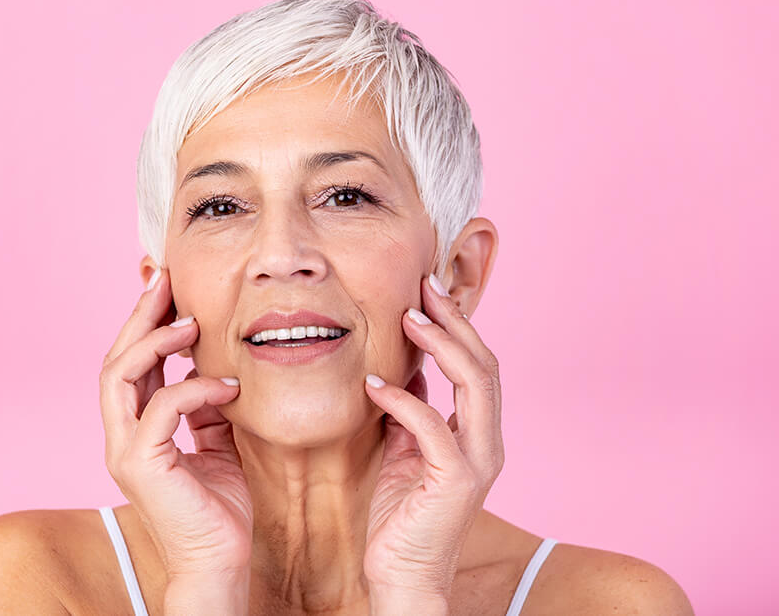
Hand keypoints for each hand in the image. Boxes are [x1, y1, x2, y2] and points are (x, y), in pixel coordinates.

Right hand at [99, 268, 252, 581]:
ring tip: (190, 322)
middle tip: (166, 279)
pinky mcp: (140, 464)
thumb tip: (215, 366)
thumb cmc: (220, 505)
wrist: (219, 560)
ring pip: (119, 375)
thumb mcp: (216, 441)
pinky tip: (228, 385)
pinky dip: (194, 388)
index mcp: (136, 427)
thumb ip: (206, 405)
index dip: (144, 322)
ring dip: (154, 342)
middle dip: (140, 315)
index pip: (131, 363)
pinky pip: (161, 409)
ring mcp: (124, 449)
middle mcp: (121, 434)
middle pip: (116, 359)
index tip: (168, 286)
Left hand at [362, 275, 503, 602]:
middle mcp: (486, 441)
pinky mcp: (456, 480)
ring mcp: (477, 460)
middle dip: (456, 320)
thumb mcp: (403, 447)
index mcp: (476, 431)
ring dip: (442, 345)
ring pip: (475, 384)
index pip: (477, 364)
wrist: (401, 573)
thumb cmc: (400, 513)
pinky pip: (432, 427)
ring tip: (408, 318)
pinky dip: (403, 400)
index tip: (426, 290)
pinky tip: (373, 385)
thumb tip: (403, 367)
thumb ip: (410, 409)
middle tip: (424, 286)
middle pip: (484, 364)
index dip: (456, 324)